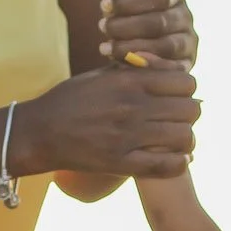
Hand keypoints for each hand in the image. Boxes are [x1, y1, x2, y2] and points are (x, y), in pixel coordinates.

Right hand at [16, 63, 199, 181]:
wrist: (39, 132)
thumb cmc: (70, 100)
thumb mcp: (101, 75)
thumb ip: (133, 70)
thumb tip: (164, 65)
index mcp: (129, 81)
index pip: (186, 81)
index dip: (187, 89)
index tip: (178, 95)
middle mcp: (131, 106)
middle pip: (191, 110)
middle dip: (189, 114)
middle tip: (178, 119)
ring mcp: (127, 136)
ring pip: (184, 137)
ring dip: (185, 139)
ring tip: (176, 139)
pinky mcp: (121, 163)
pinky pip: (167, 166)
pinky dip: (178, 163)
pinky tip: (175, 159)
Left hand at [100, 0, 197, 67]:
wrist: (136, 47)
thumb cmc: (128, 17)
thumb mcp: (122, 2)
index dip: (130, 1)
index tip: (104, 5)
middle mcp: (186, 16)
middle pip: (161, 22)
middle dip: (128, 25)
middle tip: (103, 27)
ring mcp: (189, 42)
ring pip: (166, 46)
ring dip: (134, 47)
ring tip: (106, 48)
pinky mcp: (186, 65)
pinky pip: (171, 69)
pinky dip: (148, 67)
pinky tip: (123, 65)